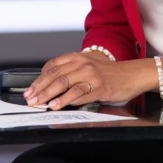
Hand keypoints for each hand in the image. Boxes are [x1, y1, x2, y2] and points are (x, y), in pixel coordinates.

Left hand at [24, 52, 152, 110]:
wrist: (132, 74)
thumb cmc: (110, 73)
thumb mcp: (88, 66)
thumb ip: (71, 72)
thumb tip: (52, 85)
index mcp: (77, 57)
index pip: (52, 66)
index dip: (39, 79)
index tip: (31, 89)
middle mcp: (82, 63)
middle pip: (54, 75)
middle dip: (39, 88)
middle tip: (30, 98)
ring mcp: (90, 74)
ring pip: (63, 83)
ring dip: (48, 94)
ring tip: (39, 102)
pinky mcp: (98, 86)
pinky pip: (78, 93)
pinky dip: (65, 100)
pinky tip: (57, 105)